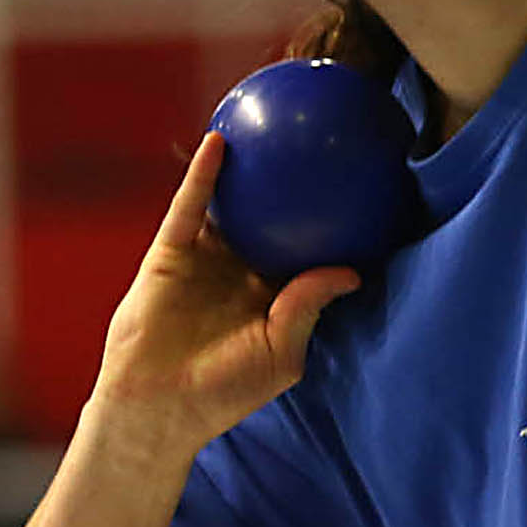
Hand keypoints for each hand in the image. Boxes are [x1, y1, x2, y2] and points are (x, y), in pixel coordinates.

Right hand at [89, 130, 361, 455]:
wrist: (158, 407)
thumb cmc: (225, 391)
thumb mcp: (281, 352)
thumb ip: (309, 306)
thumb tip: (352, 271)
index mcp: (273, 294)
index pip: (309, 250)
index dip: (334, 223)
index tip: (368, 193)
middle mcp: (242, 269)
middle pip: (274, 216)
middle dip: (296, 183)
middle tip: (325, 143)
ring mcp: (206, 258)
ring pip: (232, 202)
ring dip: (248, 164)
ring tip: (273, 120)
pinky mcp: (172, 251)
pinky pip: (191, 205)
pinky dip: (203, 173)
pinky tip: (221, 141)